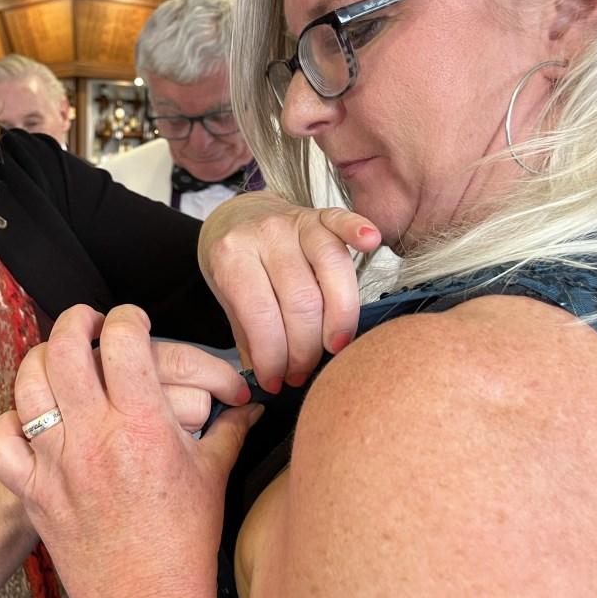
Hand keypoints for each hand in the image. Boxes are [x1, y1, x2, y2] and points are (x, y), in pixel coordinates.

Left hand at [0, 305, 262, 597]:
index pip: (123, 340)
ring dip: (41, 360)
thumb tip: (253, 405)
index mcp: (143, 426)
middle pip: (64, 347)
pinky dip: (9, 422)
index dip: (128, 317)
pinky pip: (1, 442)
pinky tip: (30, 418)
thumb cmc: (184, 544)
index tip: (134, 321)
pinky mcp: (33, 491)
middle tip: (90, 323)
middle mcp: (94, 437)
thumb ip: (232, 430)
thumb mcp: (214, 476)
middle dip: (77, 321)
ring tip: (59, 359)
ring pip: (28, 384)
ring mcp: (57, 463)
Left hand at [197, 193, 381, 391]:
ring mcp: (295, 222)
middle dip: (306, 349)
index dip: (273, 357)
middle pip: (301, 301)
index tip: (277, 382)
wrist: (233, 217)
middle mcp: (265, 235)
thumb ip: (248, 335)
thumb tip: (269, 382)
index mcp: (232, 257)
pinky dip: (359, 231)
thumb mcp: (226, 299)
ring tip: (334, 349)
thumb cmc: (233, 266)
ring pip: (331, 271)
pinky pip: (344, 221)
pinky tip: (371, 243)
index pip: (261, 315)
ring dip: (339, 320)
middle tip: (302, 373)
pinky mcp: (320, 215)